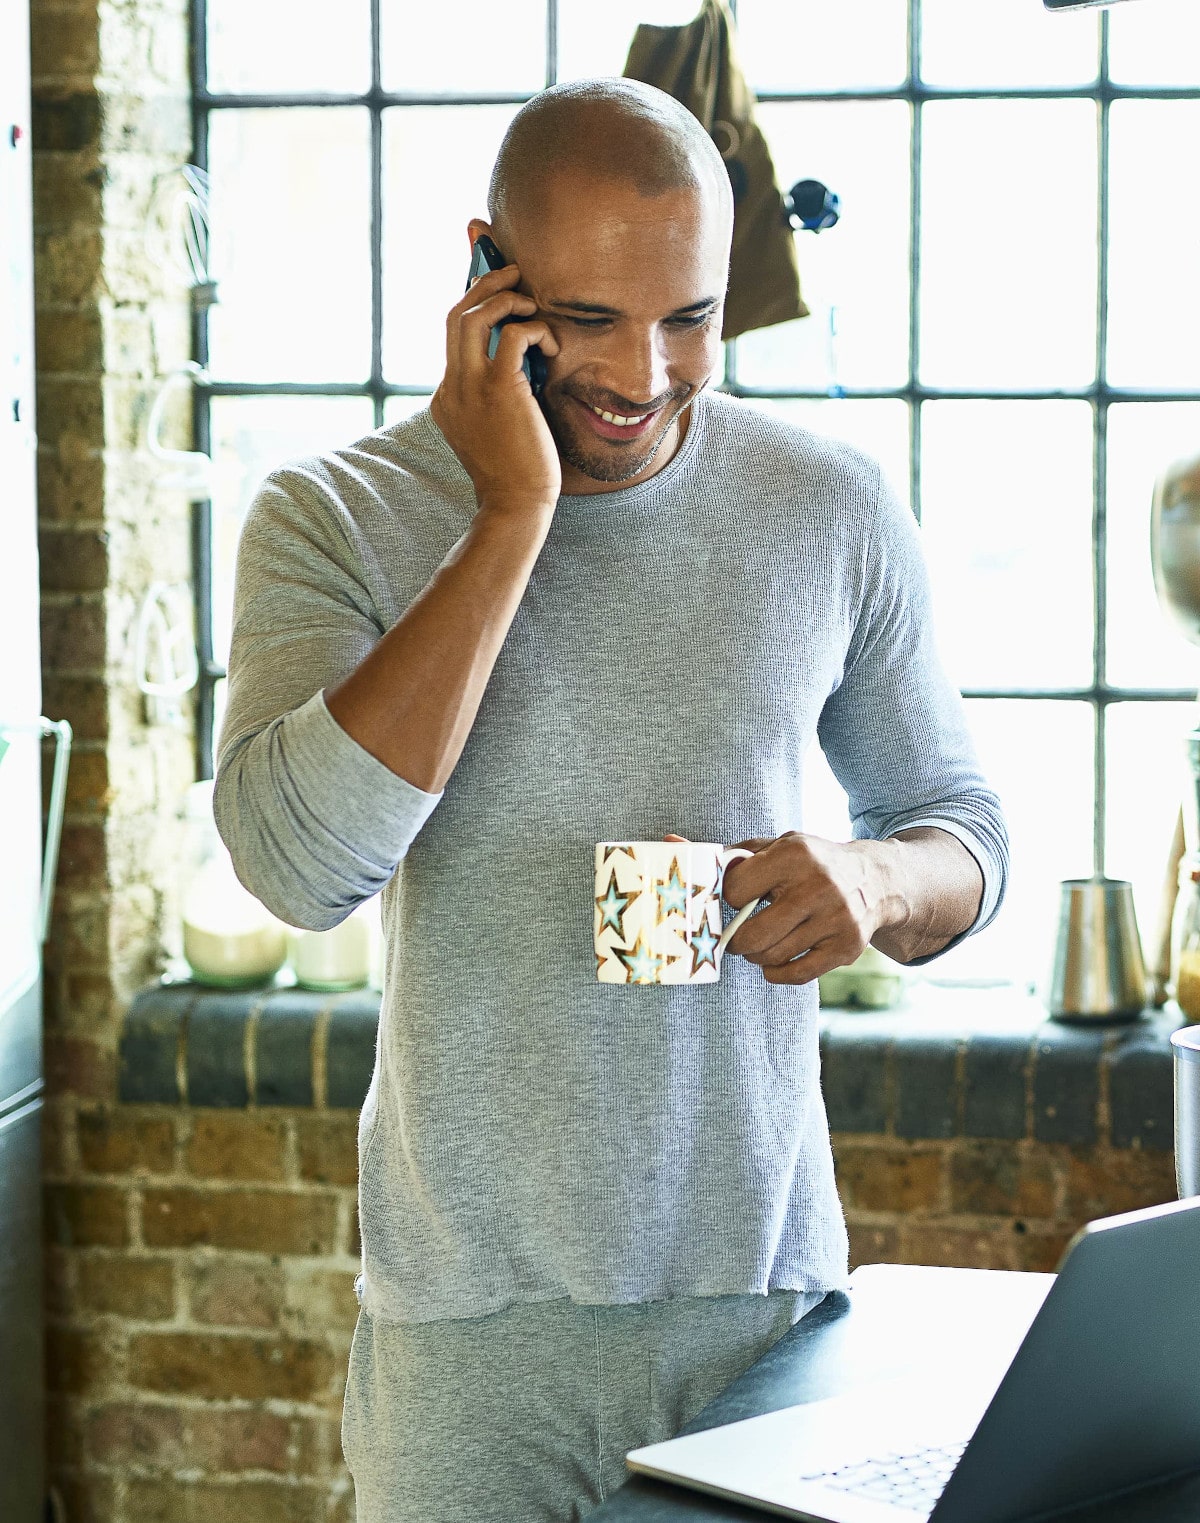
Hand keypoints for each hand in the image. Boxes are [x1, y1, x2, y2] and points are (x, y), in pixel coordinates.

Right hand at [430, 261, 561, 516]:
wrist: (516, 506)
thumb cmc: (517, 472)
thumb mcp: (497, 428)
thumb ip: (498, 394)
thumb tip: (523, 361)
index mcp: (446, 398)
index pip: (453, 337)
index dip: (472, 304)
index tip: (491, 283)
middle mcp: (450, 388)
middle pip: (454, 315)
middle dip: (481, 283)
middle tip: (510, 269)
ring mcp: (470, 388)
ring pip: (472, 316)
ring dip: (504, 297)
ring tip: (530, 300)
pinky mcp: (499, 390)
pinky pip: (513, 336)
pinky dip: (534, 329)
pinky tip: (552, 345)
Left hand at [720, 832, 886, 985]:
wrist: (874, 880)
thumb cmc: (813, 864)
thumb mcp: (780, 846)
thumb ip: (735, 854)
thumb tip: (680, 850)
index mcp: (794, 855)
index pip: (736, 890)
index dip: (730, 897)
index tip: (737, 899)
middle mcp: (817, 886)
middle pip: (753, 934)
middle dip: (736, 940)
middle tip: (735, 937)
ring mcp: (835, 919)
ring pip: (773, 956)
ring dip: (756, 955)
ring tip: (758, 945)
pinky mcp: (846, 947)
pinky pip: (797, 974)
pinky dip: (776, 973)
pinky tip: (773, 963)